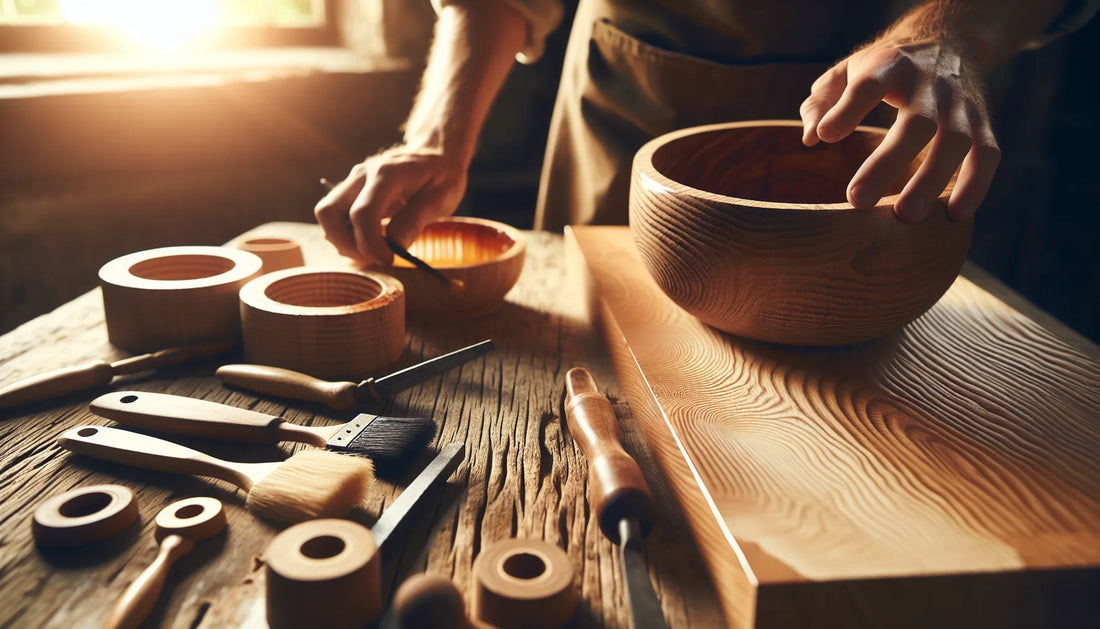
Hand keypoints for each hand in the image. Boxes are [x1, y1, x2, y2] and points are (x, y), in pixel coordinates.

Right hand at [314, 147, 467, 265]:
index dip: (370, 244)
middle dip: (346, 244)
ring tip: (373, 251)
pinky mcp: (351, 190)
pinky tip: (370, 241)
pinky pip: (336, 216)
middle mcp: (362, 175)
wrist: (435, 152)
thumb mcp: (441, 198)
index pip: (362, 213)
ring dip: (343, 240)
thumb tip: (394, 247)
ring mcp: (353, 181)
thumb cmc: (442, 175)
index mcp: (387, 174)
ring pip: (327, 215)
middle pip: (329, 212)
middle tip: (373, 258)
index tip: (387, 260)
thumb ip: (415, 220)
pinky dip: (347, 234)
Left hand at [799, 38, 1000, 221]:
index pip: (869, 85)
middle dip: (887, 163)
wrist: (946, 41)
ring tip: (906, 216)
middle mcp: (929, 83)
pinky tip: (955, 214)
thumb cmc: (882, 69)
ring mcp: (960, 104)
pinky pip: (986, 154)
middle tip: (857, 200)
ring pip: (954, 141)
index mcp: (890, 66)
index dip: (848, 109)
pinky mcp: (982, 122)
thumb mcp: (846, 71)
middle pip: (915, 122)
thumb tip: (810, 138)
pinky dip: (975, 184)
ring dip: (931, 180)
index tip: (826, 136)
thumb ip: (822, 102)